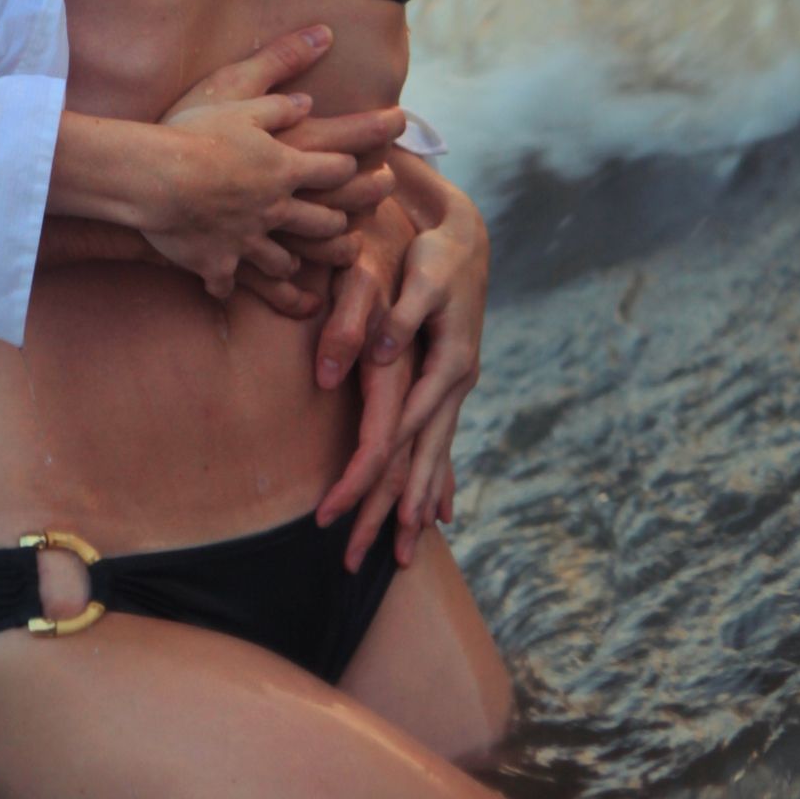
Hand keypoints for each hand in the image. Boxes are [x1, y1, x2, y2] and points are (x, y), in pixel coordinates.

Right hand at [147, 27, 402, 300]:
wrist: (154, 179)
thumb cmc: (195, 129)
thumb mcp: (240, 85)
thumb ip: (281, 65)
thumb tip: (321, 41)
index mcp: (286, 165)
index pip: (338, 165)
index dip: (363, 159)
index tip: (384, 156)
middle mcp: (277, 208)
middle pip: (325, 220)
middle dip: (346, 220)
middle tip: (359, 221)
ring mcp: (250, 240)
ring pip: (288, 258)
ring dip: (301, 261)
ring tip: (306, 264)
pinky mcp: (219, 262)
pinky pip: (232, 281)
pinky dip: (231, 287)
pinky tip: (230, 292)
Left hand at [315, 180, 489, 569]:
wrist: (467, 233)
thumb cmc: (435, 251)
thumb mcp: (416, 275)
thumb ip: (392, 316)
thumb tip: (371, 358)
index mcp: (445, 366)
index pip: (395, 436)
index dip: (363, 477)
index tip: (331, 512)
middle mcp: (454, 388)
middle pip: (417, 466)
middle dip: (386, 516)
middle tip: (352, 565)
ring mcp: (454, 390)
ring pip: (432, 463)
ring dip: (413, 512)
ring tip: (398, 561)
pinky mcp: (447, 385)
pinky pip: (440, 447)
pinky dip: (435, 484)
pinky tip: (434, 517)